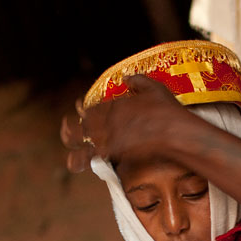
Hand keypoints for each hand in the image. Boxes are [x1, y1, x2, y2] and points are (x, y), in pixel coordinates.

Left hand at [61, 75, 188, 172]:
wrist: (174, 133)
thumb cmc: (167, 111)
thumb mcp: (154, 87)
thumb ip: (138, 81)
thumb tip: (127, 78)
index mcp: (114, 104)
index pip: (91, 107)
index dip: (82, 108)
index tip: (78, 107)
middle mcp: (106, 119)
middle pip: (81, 124)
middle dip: (72, 127)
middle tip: (66, 128)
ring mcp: (107, 137)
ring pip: (78, 140)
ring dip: (71, 142)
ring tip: (69, 149)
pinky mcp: (111, 153)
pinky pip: (88, 158)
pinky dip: (81, 160)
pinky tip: (78, 162)